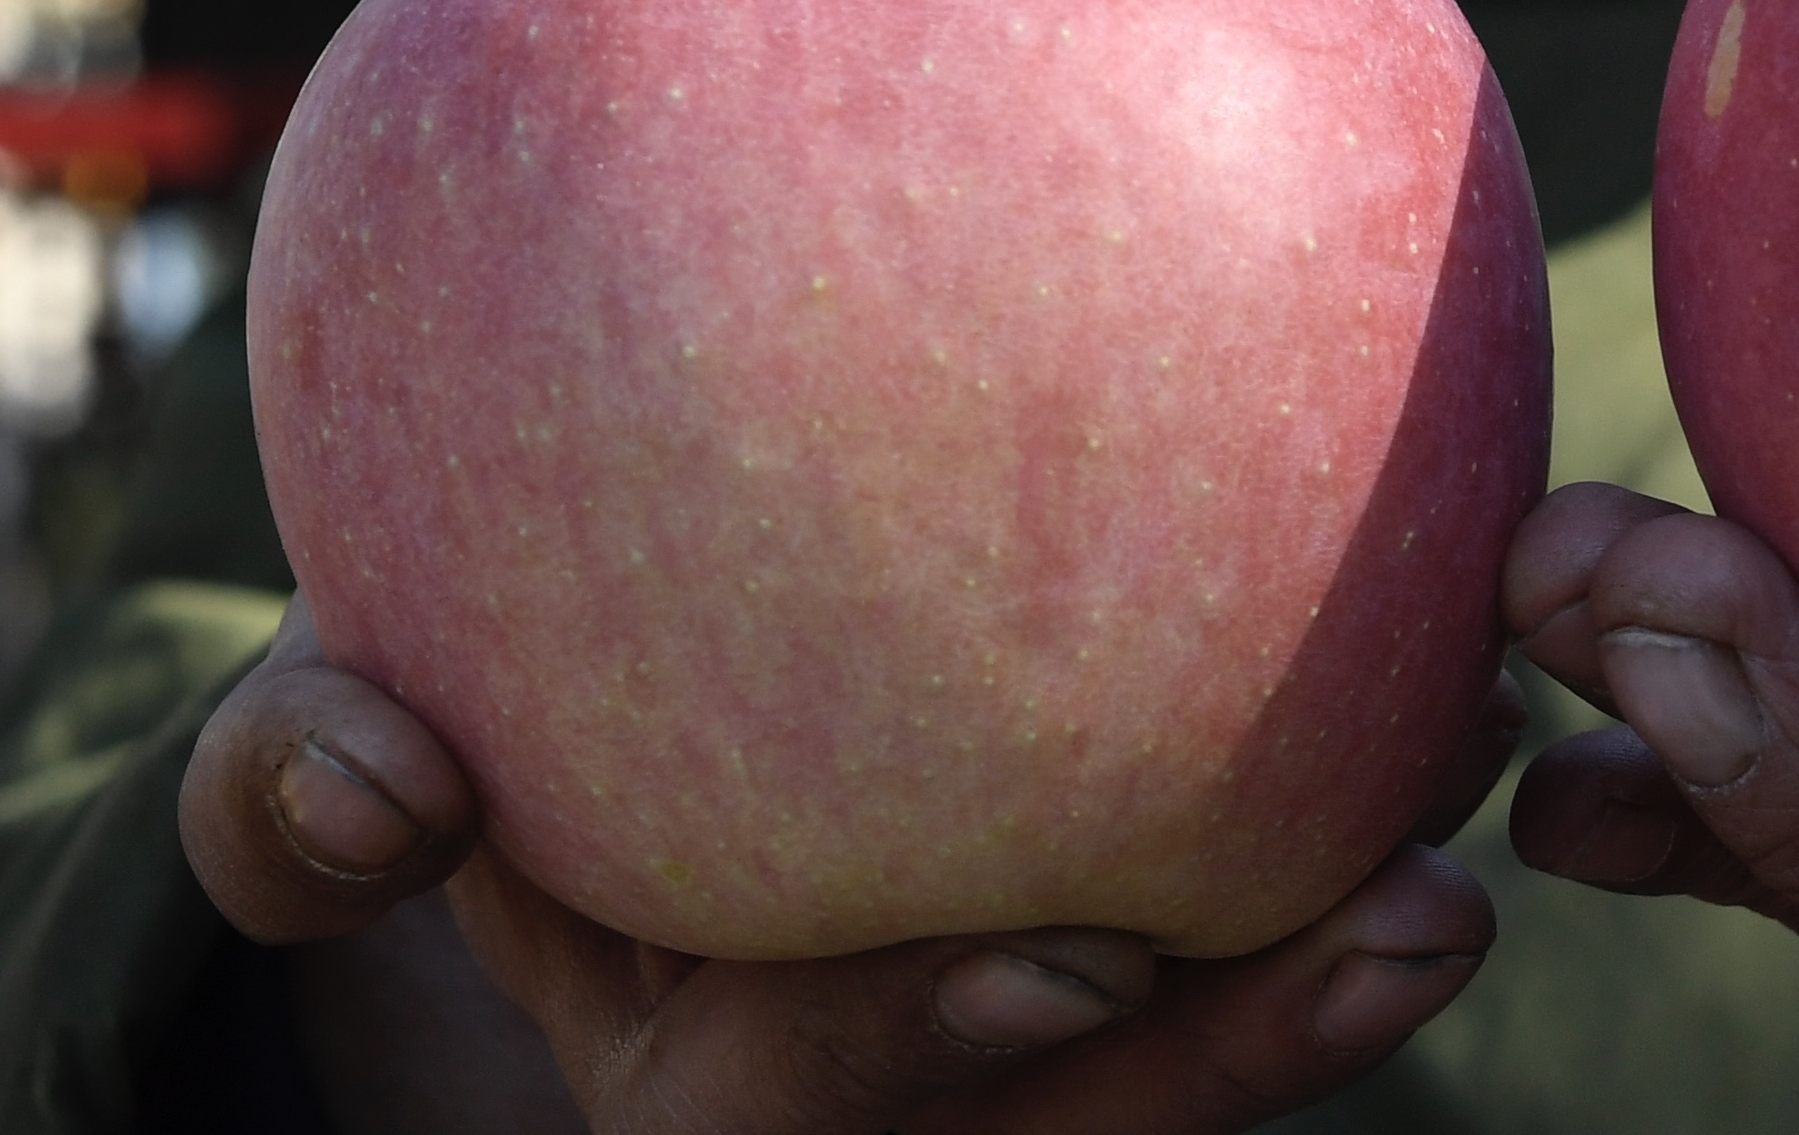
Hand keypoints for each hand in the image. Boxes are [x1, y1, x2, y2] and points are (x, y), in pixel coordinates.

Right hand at [182, 603, 1514, 1132]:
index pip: (832, 1090)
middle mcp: (887, 1108)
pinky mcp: (1106, 973)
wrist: (556, 766)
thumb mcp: (337, 786)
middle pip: (1093, 1122)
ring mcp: (1011, 1059)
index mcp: (701, 1080)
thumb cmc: (456, 761)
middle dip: (1249, 1045)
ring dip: (1346, 967)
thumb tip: (377, 769)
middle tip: (1422, 917)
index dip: (946, 1038)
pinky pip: (1231, 938)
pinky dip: (1327, 860)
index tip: (1083, 951)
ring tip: (1493, 832)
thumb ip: (305, 795)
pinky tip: (1455, 706)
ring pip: (1200, 1063)